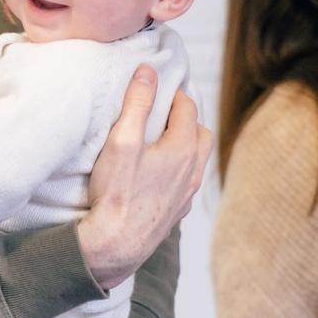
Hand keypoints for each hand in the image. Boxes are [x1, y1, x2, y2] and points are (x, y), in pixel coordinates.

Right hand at [78, 65, 212, 288]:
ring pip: (198, 159)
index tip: (157, 85)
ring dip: (186, 143)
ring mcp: (186, 194)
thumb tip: (148, 72)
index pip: (188, 107)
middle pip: (201, 133)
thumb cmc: (117, 194)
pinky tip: (158, 171)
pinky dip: (180, 168)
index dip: (173, 92)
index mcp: (183, 149)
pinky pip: (187, 181)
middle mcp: (192, 171)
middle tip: (163, 110)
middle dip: (186, 117)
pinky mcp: (176, 211)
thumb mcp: (122, 141)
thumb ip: (137, 103)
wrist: (116, 244)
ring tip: (161, 138)